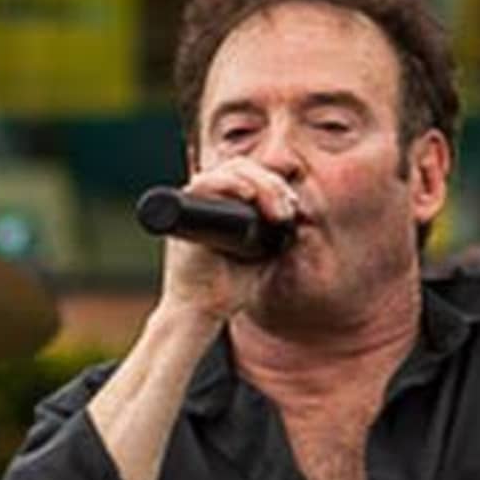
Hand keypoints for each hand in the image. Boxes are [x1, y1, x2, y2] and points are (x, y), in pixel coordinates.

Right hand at [152, 178, 299, 327]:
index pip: (248, 174)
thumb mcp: (259, 253)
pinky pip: (204, 185)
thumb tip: (295, 218)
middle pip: (242, 168)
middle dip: (271, 185)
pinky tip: (248, 194)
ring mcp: (195, 203)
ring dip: (259, 184)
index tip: (291, 207)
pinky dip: (228, 184)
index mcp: (223, 204)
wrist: (200, 311)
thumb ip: (271, 234)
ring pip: (229, 171)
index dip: (272, 183)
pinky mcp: (185, 212)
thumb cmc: (227, 287)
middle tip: (286, 212)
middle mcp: (207, 199)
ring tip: (277, 212)